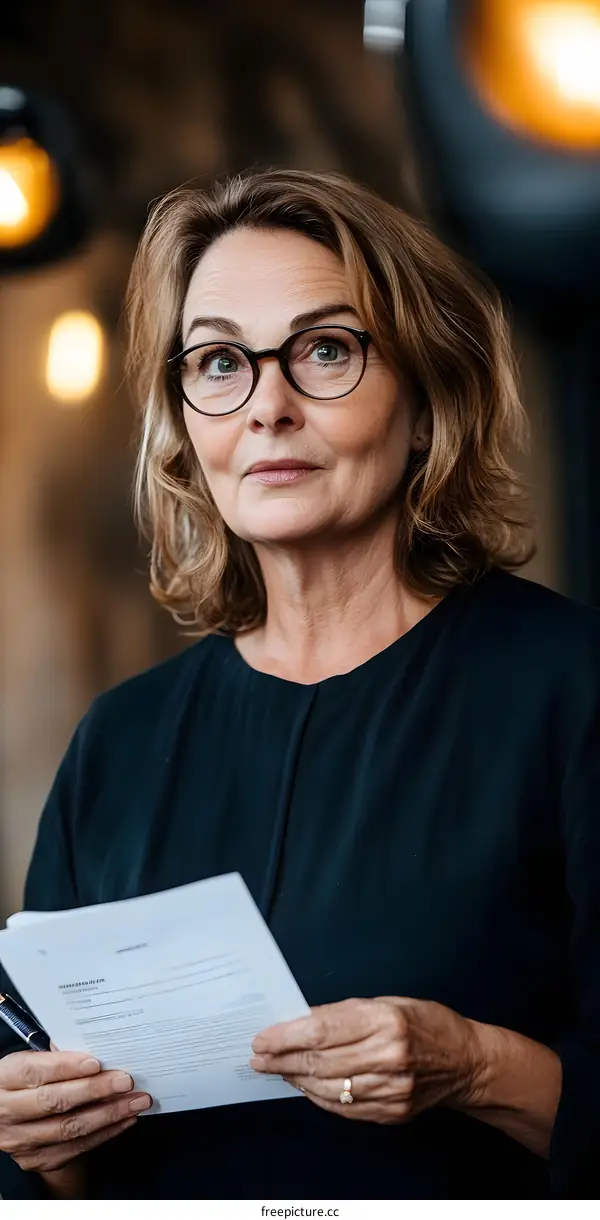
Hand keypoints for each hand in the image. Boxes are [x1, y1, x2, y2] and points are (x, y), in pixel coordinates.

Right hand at [0, 1049, 151, 1172]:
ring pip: (67, 1129)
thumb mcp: (30, 1062)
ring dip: (108, 1114)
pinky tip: (124, 1120)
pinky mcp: (36, 1160)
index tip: (96, 1062)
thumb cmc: (27, 1080)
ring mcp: (20, 1140)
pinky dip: (104, 1133)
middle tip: (126, 1081)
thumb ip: (55, 1056)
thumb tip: (92, 1046)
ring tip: (135, 1101)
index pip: (33, 1071)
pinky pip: (75, 1148)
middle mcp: (7, 1112)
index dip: (65, 1067)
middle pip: (53, 1102)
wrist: (10, 1117)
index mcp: (4, 1079)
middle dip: (94, 1090)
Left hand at [250, 996, 483, 1124]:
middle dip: (282, 1060)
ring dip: (295, 1079)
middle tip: (258, 1057)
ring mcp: (391, 1089)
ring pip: (328, 1088)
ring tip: (275, 1070)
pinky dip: (318, 1096)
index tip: (262, 1038)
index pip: (322, 1031)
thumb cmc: (426, 1022)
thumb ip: (345, 1014)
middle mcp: (388, 1057)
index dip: (286, 1036)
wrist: (466, 1061)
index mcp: (386, 1021)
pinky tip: (304, 1085)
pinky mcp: (391, 1112)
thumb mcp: (387, 1002)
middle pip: (320, 1062)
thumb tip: (301, 1021)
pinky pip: (344, 1108)